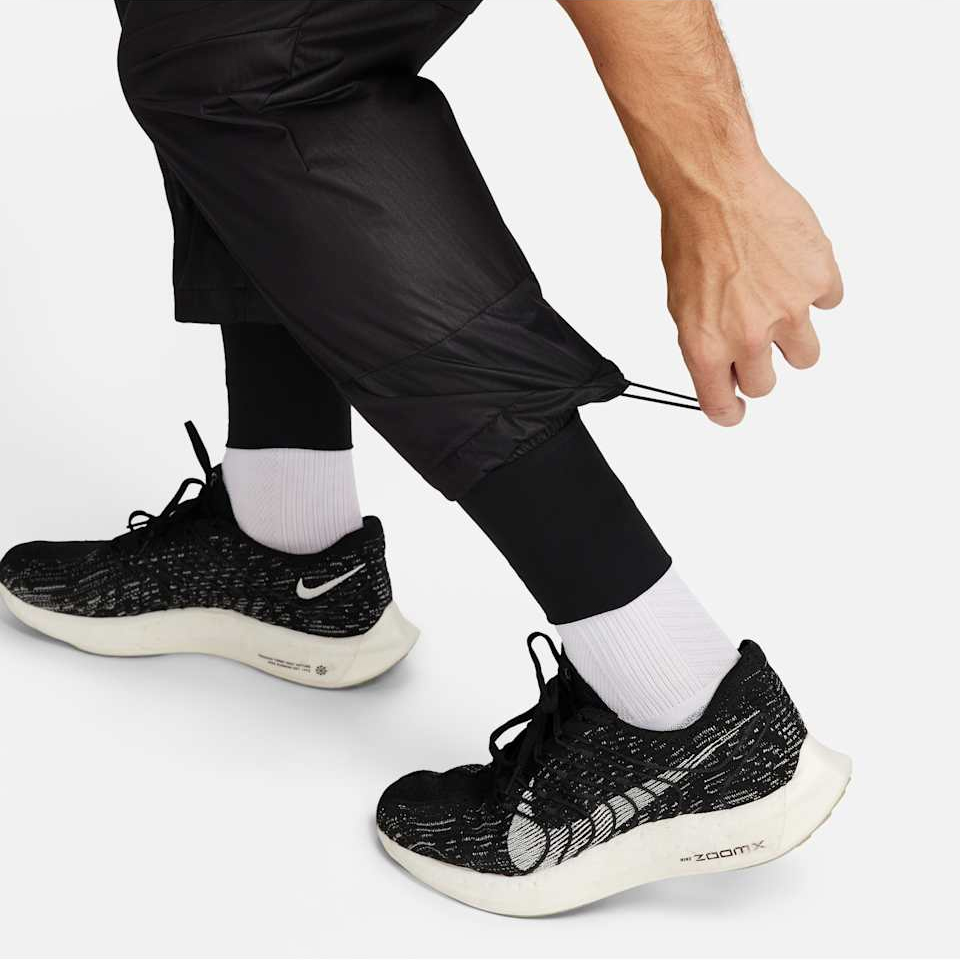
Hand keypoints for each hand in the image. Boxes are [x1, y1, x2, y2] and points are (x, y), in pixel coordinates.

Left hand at [661, 160, 842, 425]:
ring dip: (793, 337)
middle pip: (766, 384)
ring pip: (805, 356)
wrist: (716, 185)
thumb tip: (721, 368)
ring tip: (777, 301)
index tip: (735, 409)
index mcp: (706, 346)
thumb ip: (705, 341)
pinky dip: (815, 289)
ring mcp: (789, 310)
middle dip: (760, 368)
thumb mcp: (681, 302)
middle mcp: (748, 336)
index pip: (722, 405)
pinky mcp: (819, 279)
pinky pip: (829, 302)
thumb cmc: (692, 236)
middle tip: (755, 340)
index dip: (730, 410)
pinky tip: (793, 266)